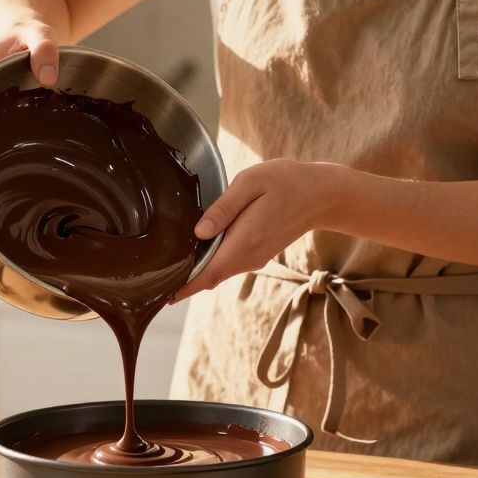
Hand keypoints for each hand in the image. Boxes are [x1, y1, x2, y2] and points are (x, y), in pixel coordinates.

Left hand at [171, 159, 339, 302]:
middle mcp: (250, 255)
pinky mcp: (258, 254)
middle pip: (211, 276)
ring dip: (197, 274)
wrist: (321, 196)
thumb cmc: (286, 181)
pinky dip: (211, 266)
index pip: (210, 271)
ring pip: (219, 272)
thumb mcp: (252, 182)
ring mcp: (255, 258)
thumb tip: (199, 232)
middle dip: (185, 282)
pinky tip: (196, 255)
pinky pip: (229, 265)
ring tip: (170, 269)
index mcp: (246, 239)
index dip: (186, 286)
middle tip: (156, 283)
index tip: (164, 295)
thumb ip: (224, 207)